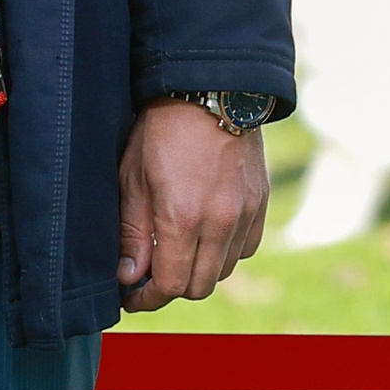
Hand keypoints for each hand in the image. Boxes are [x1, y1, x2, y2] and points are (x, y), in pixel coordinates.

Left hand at [117, 102, 271, 310]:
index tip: (132, 295)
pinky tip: (203, 234)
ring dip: (197, 271)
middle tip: (149, 275)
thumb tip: (129, 276)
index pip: (170, 285)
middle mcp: (220, 223)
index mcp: (182, 217)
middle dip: (171, 288)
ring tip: (175, 252)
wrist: (210, 91)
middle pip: (198, 286)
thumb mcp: (132, 177)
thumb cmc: (161, 130)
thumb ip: (132, 232)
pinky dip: (223, 252)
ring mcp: (245, 214)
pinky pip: (244, 249)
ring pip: (222, 271)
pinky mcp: (260, 204)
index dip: (147, 298)